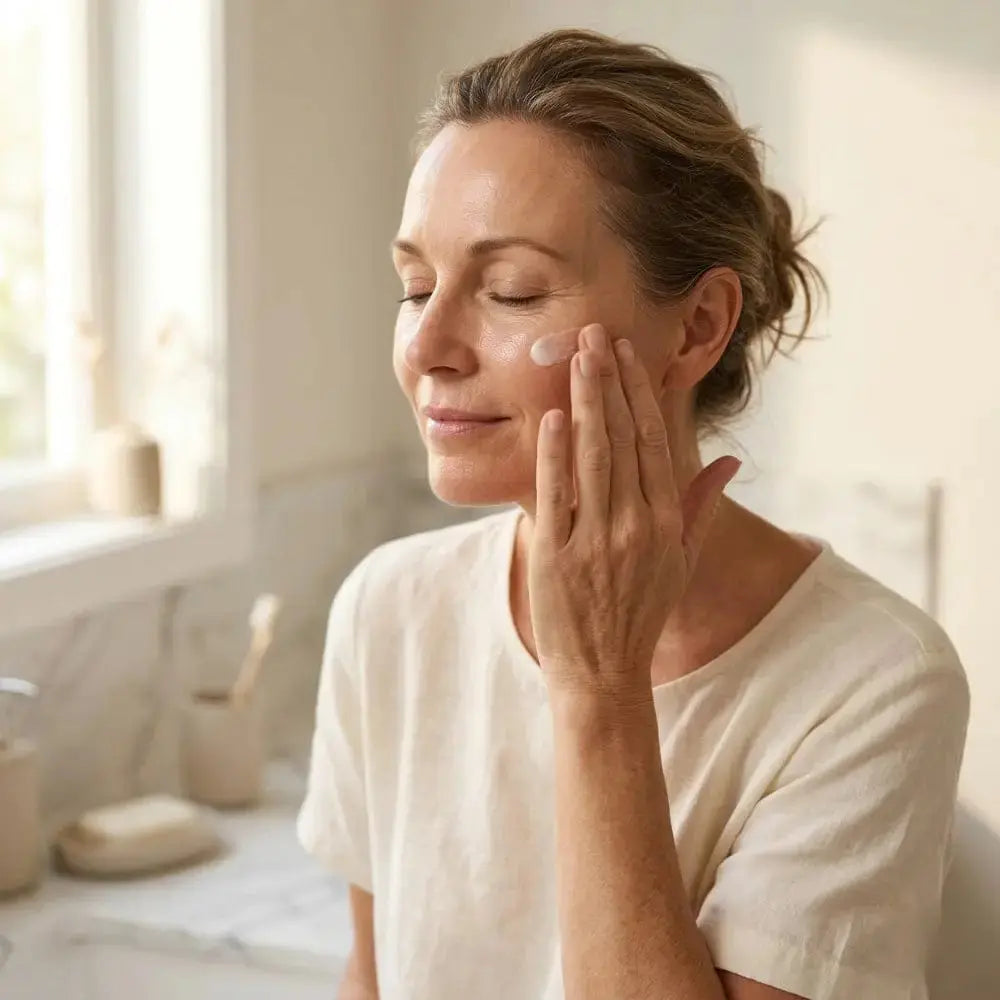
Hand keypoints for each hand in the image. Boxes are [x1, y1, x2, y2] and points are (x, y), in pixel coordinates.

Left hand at [528, 323, 739, 701]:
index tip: (630, 354)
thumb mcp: (680, 562)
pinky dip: (555, 453)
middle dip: (610, 381)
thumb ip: (701, 507)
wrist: (602, 672)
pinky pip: (556, 495)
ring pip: (593, 457)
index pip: (654, 443)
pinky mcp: (555, 556)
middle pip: (623, 439)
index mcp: (665, 524)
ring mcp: (594, 541)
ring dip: (586, 401)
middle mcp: (634, 527)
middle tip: (596, 333)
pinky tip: (554, 415)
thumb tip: (729, 460)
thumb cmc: (641, 613)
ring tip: (577, 355)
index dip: (641, 394)